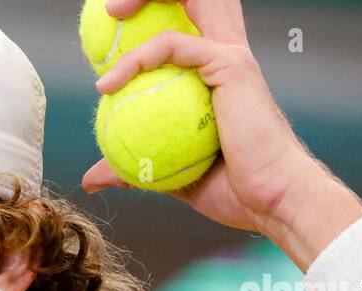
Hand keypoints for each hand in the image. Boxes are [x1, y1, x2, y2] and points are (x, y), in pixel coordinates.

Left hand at [82, 0, 340, 240]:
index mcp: (216, 68)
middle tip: (112, 14)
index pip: (186, 22)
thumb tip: (92, 178)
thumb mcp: (168, 176)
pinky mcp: (230, 64)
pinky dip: (137, 59)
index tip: (110, 37)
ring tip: (111, 17)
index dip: (153, 14)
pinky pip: (172, 45)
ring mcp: (230, 53)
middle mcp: (226, 50)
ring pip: (190, 0)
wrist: (269, 200)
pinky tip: (106, 85)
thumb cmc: (232, 190)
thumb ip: (132, 168)